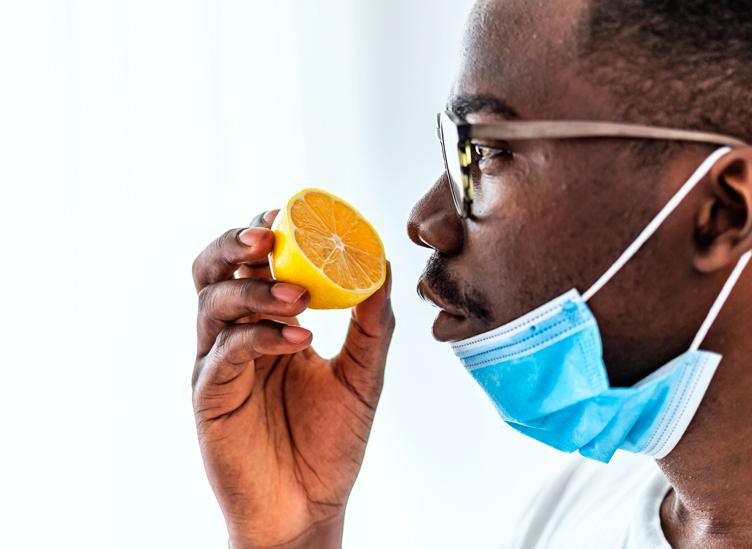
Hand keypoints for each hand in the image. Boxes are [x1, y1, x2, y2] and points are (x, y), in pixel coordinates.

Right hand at [191, 210, 394, 548]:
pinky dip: (261, 335)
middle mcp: (235, 337)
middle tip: (271, 233)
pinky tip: (301, 337)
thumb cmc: (330, 442)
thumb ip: (373, 324)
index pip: (253, 263)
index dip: (264, 231)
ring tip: (301, 296)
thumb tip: (382, 265)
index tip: (293, 212)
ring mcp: (219, 365)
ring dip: (255, 289)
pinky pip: (226, 352)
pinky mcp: (209, 396)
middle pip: (213, 270)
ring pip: (212, 303)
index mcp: (267, 324)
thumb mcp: (363, 374)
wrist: (310, 506)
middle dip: (236, 242)